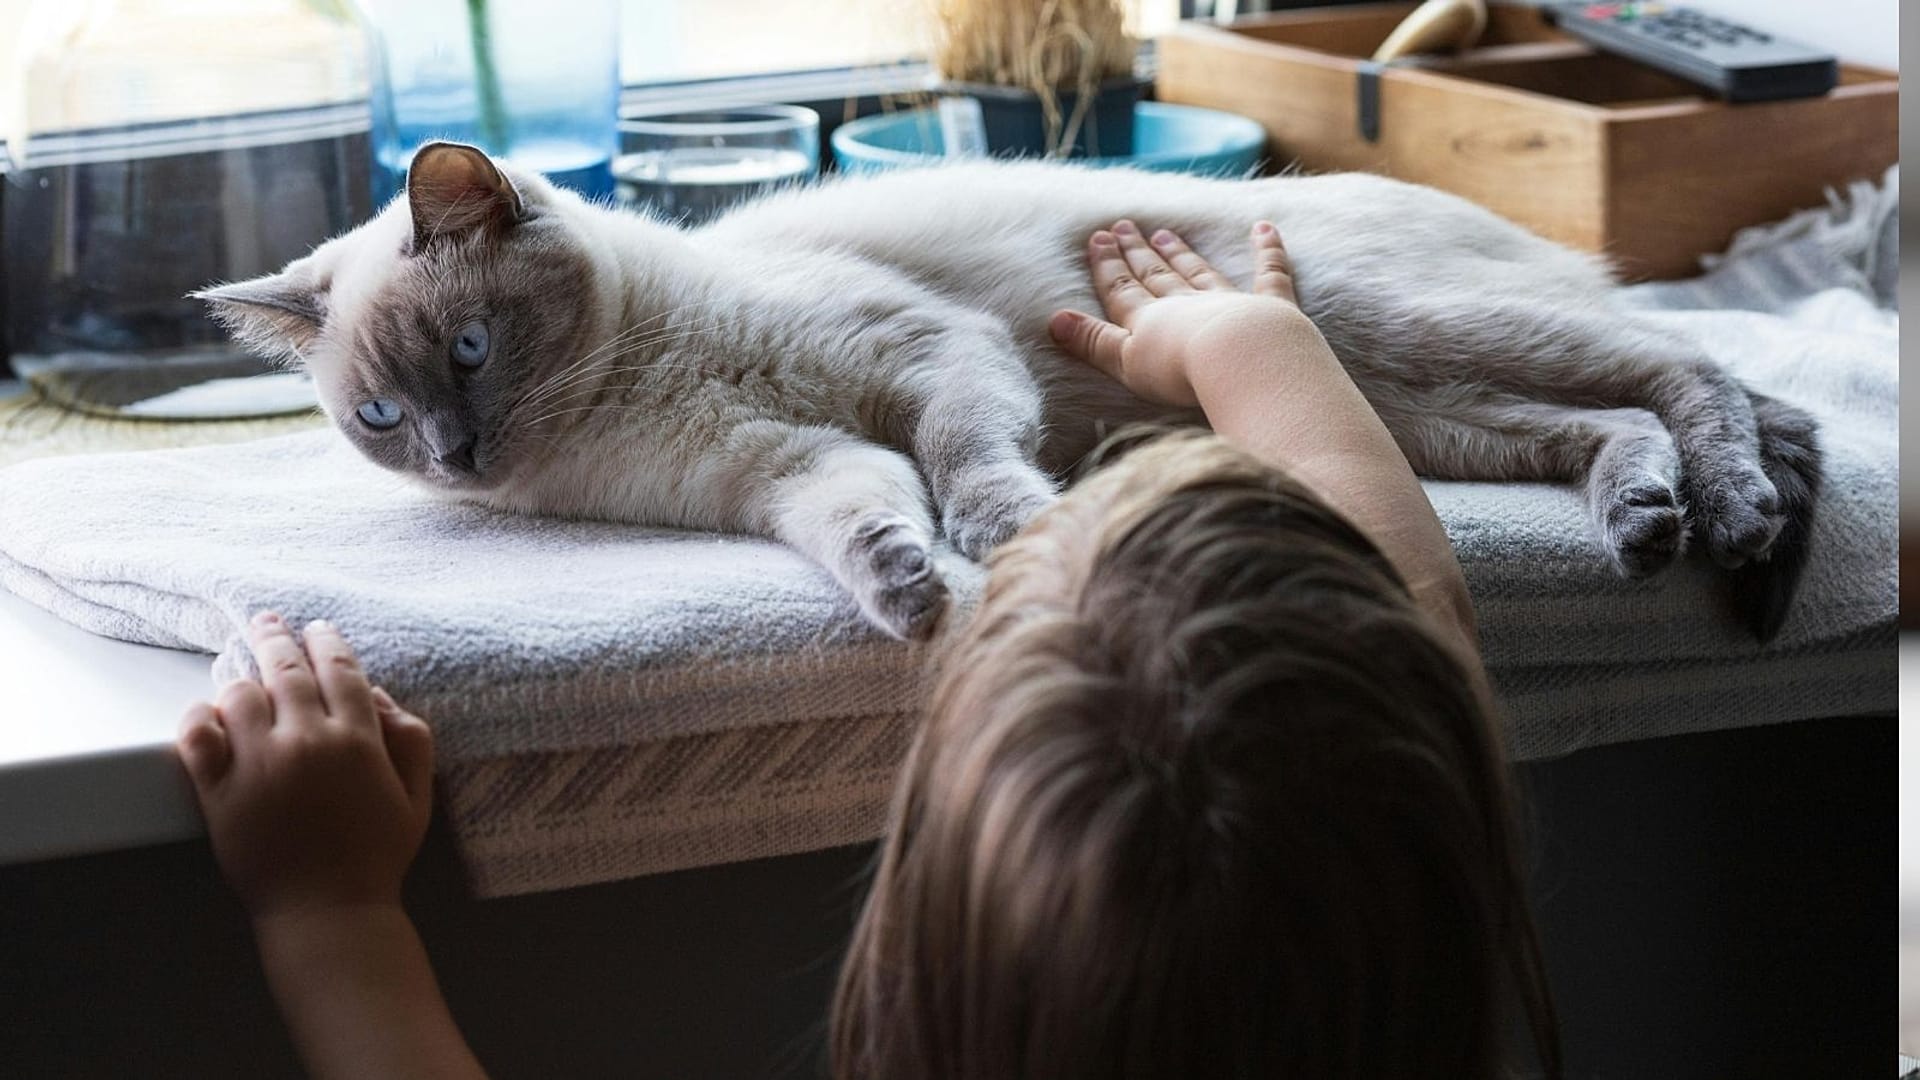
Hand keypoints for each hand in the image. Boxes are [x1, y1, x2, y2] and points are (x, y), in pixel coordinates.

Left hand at [178, 612, 434, 919]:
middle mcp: (305, 742)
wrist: (328, 911)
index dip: (326, 641)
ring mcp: (258, 765)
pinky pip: (196, 736)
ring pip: (239, 695)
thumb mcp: (417, 795)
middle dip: (276, 637)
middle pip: (284, 669)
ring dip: (243, 681)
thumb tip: (378, 695)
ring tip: (245, 680)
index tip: (317, 629)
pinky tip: (208, 715)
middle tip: (267, 622)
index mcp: (357, 739)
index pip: (338, 668)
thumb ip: (410, 738)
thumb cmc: (377, 855)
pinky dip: (198, 718)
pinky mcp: (219, 792)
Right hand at [1048, 219, 1305, 407]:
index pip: (1122, 291)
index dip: (1108, 267)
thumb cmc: (1180, 371)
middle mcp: (1186, 304)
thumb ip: (1093, 342)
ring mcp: (1228, 302)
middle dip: (1137, 253)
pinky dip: (1267, 249)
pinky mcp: (1271, 307)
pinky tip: (1264, 227)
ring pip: (1199, 272)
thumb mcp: (1125, 363)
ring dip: (1181, 253)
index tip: (1097, 239)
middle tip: (1124, 226)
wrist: (1241, 360)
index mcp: (1150, 320)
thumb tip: (1054, 320)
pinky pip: (1269, 273)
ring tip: (1165, 234)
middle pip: (1156, 276)